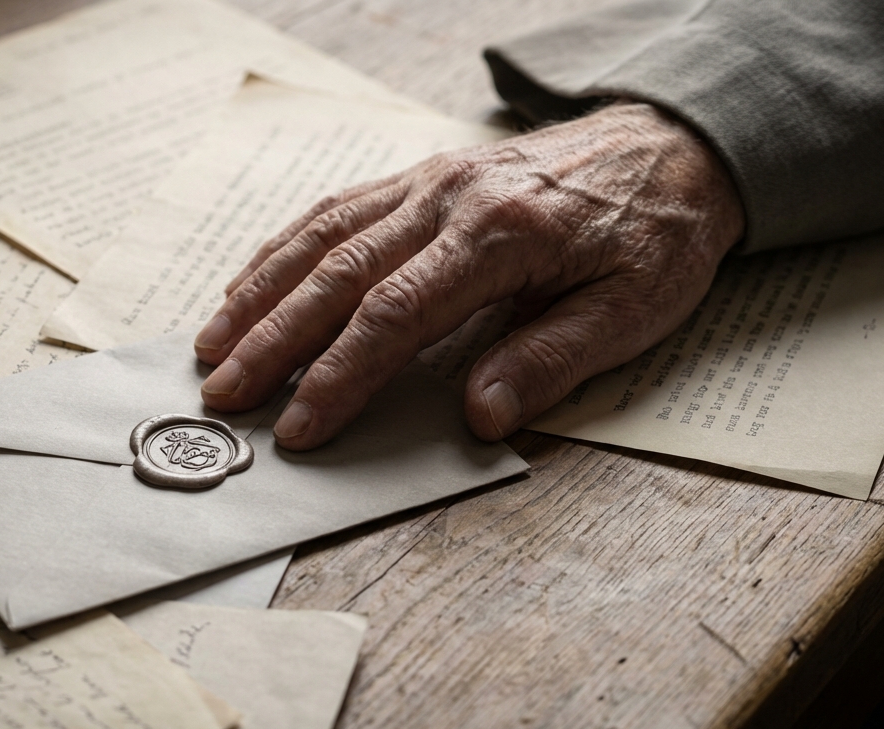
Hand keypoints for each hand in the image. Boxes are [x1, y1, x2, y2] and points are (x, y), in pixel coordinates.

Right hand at [193, 101, 745, 448]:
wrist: (671, 145)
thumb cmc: (654, 234)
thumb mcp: (632, 309)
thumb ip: (550, 361)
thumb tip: (478, 416)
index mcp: (501, 236)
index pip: (396, 314)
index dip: (339, 376)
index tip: (300, 428)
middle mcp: (450, 199)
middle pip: (338, 274)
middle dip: (273, 341)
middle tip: (224, 396)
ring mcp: (429, 181)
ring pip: (322, 236)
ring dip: (261, 293)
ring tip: (212, 345)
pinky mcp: (422, 176)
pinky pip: (337, 208)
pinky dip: (285, 248)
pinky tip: (252, 281)